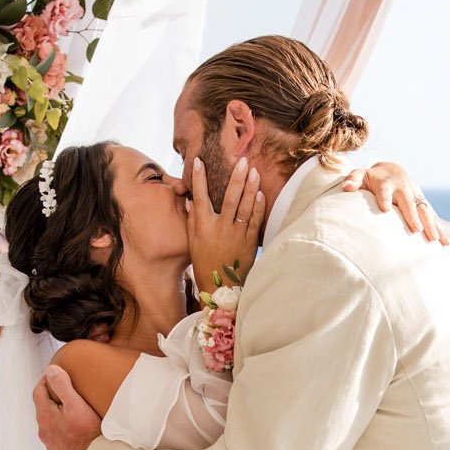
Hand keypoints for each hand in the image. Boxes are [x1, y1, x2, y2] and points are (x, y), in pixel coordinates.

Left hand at [33, 363, 101, 449]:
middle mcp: (45, 433)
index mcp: (45, 417)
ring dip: (59, 417)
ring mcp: (52, 447)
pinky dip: (65, 432)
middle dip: (52, 398)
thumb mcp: (77, 405)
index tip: (56, 375)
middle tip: (67, 391)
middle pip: (44, 409)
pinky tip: (78, 433)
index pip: (38, 392)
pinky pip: (60, 440)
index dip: (46, 380)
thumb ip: (63, 386)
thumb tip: (51, 370)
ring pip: (52, 426)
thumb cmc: (89, 436)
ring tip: (74, 412)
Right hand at [187, 155, 263, 293]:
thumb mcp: (193, 243)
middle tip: (241, 161)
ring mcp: (236, 235)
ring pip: (244, 207)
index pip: (200, 197)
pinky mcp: (250, 242)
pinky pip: (255, 221)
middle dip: (235, 178)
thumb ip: (192, 220)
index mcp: (204, 227)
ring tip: (254, 171)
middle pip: (229, 198)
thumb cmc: (205, 263)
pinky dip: (258, 206)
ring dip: (250, 188)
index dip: (199, 179)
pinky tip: (260, 193)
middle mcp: (220, 228)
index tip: (199, 161)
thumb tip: (190, 200)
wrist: (221, 288)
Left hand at [344, 162, 449, 245]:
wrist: (393, 170)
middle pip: (408, 202)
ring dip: (430, 225)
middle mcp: (403, 189)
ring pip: (423, 211)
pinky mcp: (422, 204)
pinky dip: (440, 229)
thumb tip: (346, 187)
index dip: (385, 198)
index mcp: (386, 183)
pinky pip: (432, 218)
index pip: (385, 190)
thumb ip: (353, 180)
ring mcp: (415, 196)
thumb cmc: (372, 178)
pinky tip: (446, 244)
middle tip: (416, 229)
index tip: (386, 208)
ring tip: (435, 240)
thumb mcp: (360, 175)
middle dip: (412, 215)